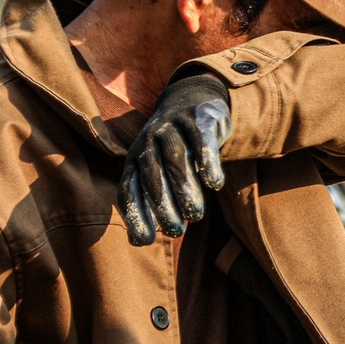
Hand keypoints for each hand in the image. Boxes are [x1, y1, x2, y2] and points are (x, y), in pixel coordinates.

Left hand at [120, 74, 231, 245]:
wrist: (192, 102)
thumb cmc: (173, 151)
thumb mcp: (157, 173)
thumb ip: (149, 202)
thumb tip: (138, 241)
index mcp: (136, 159)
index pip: (129, 188)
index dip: (136, 214)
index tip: (146, 240)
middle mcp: (149, 141)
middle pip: (152, 175)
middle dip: (162, 206)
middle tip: (175, 230)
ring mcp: (173, 127)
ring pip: (176, 159)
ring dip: (184, 189)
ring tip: (196, 215)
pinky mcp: (198, 118)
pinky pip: (201, 140)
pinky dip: (207, 161)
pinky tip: (215, 183)